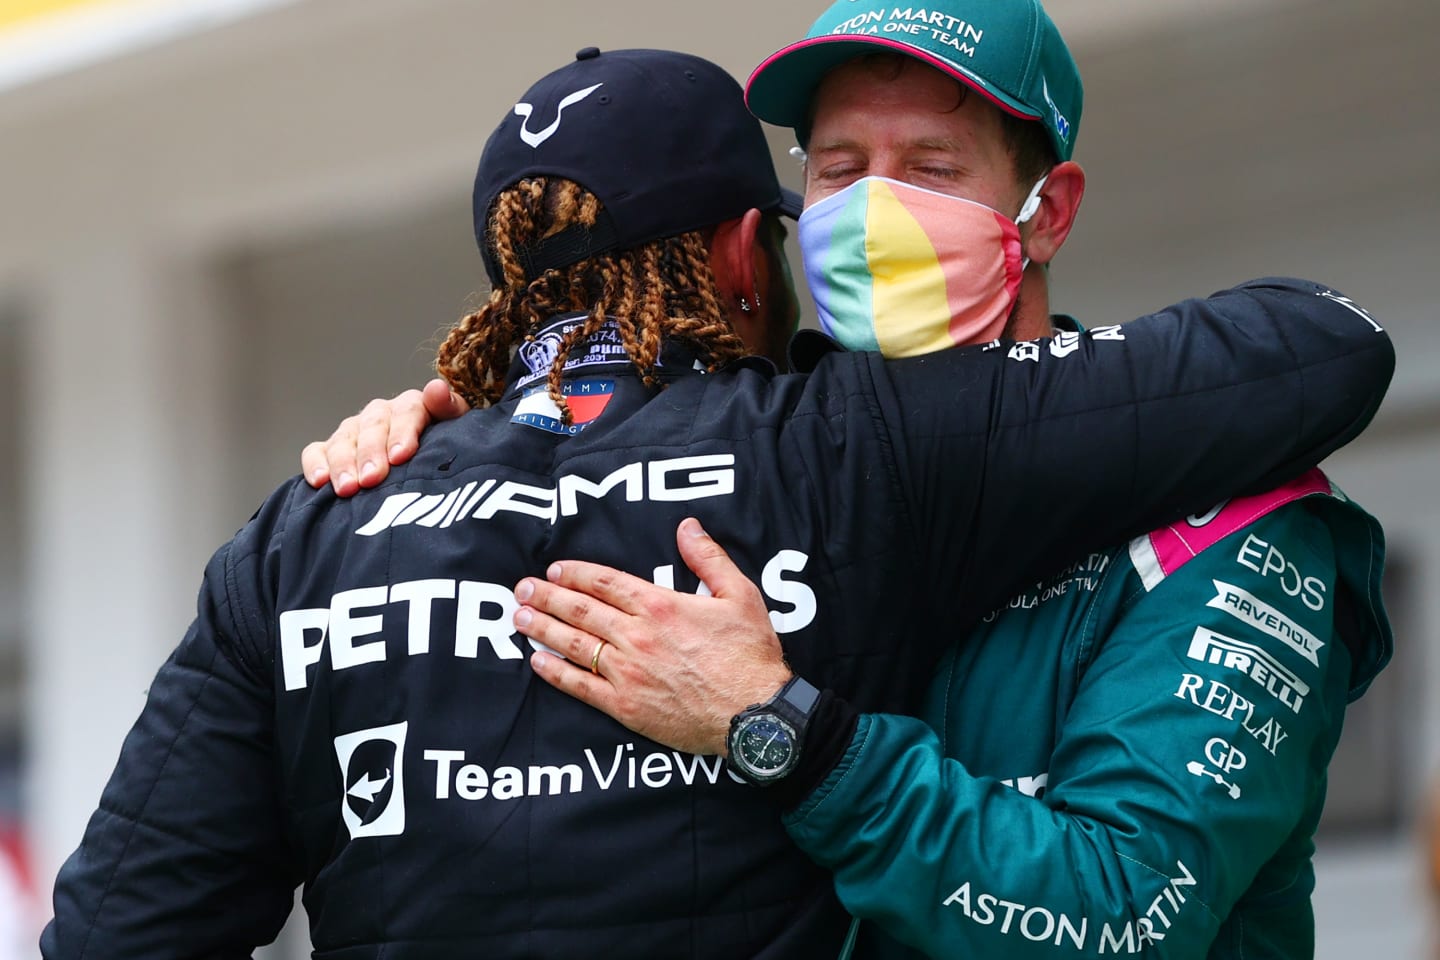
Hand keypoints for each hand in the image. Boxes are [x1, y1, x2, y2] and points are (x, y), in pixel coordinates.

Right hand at [301, 378, 467, 496]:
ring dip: (343, 464)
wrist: (428, 472)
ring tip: (347, 488)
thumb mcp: (457, 431)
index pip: (408, 412)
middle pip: (372, 427)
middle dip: (370, 453)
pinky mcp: (330, 449)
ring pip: (344, 440)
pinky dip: (315, 464)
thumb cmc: (445, 452)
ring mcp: (354, 431)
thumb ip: (449, 409)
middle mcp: (380, 415)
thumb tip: (436, 388)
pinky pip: (316, 451)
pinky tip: (319, 482)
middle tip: (371, 479)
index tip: (401, 457)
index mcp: (412, 406)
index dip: (403, 433)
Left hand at [519, 518, 791, 755]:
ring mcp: (628, 672)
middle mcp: (637, 635)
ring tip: (519, 618)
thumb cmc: (751, 655)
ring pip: (575, 644)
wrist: (754, 714)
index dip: (577, 573)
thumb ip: (709, 558)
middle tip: (522, 588)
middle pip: (581, 610)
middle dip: (547, 596)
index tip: (555, 568)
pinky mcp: (626, 706)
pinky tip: (538, 663)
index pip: (606, 582)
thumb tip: (687, 527)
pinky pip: (581, 687)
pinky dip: (556, 674)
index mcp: (660, 605)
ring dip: (543, 629)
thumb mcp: (740, 595)